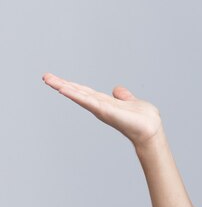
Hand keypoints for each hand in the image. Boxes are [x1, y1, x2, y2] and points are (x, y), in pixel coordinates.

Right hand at [42, 73, 162, 147]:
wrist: (151, 130)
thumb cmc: (143, 119)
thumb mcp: (131, 102)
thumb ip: (123, 96)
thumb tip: (117, 89)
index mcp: (104, 103)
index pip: (84, 92)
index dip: (71, 85)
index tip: (56, 79)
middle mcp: (100, 106)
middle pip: (78, 93)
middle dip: (61, 85)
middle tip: (45, 77)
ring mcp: (101, 109)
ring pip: (79, 96)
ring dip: (64, 87)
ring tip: (49, 80)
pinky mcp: (105, 111)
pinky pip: (88, 101)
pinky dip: (76, 95)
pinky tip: (64, 89)